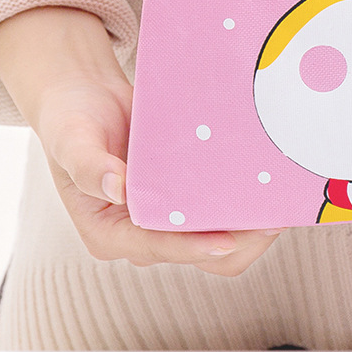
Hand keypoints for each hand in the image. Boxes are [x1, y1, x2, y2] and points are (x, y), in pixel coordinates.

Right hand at [0, 6, 282, 274]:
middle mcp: (141, 234)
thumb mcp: (71, 139)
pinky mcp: (186, 199)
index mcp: (109, 233)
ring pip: (220, 238)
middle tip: (274, 216)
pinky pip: (221, 210)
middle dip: (239, 242)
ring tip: (281, 202)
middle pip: (200, 254)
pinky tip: (270, 185)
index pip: (156, 247)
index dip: (191, 247)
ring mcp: (167, 219)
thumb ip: (89, 166)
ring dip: (251, 226)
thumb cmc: (71, 121)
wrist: (86, 97)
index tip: (226, 240)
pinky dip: (245, 202)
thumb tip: (116, 188)